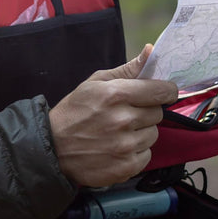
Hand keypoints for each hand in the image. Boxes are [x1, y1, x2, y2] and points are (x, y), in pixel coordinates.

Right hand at [48, 45, 178, 188]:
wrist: (52, 148)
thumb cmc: (74, 111)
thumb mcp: (95, 83)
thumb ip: (127, 69)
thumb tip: (151, 51)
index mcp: (116, 94)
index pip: (161, 91)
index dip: (165, 91)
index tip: (161, 93)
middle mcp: (123, 120)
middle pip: (158, 113)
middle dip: (146, 112)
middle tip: (127, 114)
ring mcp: (125, 146)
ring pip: (153, 134)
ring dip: (141, 133)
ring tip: (119, 132)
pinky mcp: (125, 167)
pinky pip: (147, 155)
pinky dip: (136, 152)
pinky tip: (118, 148)